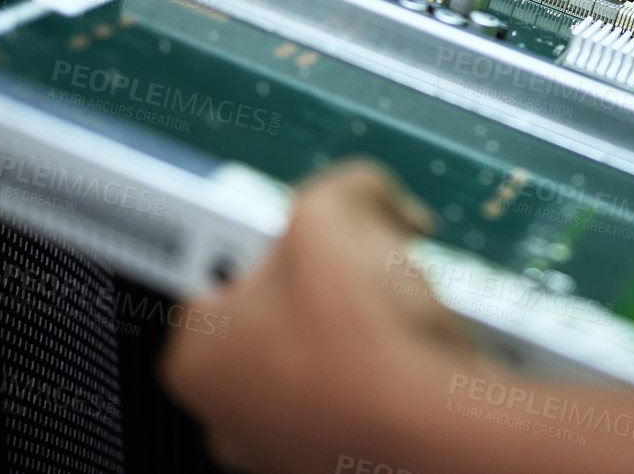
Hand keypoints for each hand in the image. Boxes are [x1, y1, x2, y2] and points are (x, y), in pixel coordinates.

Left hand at [160, 160, 492, 473]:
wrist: (437, 424)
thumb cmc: (366, 338)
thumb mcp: (334, 212)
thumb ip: (339, 187)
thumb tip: (365, 193)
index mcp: (196, 356)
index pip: (224, 272)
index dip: (277, 245)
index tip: (312, 238)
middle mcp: (227, 413)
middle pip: (275, 316)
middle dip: (321, 287)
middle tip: (361, 268)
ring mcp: (280, 447)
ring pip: (319, 357)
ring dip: (356, 330)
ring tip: (392, 312)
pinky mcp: (333, 460)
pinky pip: (356, 395)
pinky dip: (382, 370)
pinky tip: (408, 352)